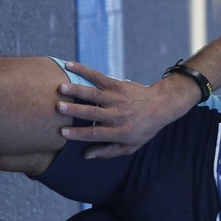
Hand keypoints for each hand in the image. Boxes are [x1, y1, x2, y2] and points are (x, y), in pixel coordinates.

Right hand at [55, 60, 199, 158]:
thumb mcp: (131, 146)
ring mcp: (117, 98)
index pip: (96, 133)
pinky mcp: (117, 84)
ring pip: (94, 94)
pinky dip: (83, 70)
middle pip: (93, 112)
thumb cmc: (144, 128)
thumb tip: (87, 155)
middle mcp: (117, 114)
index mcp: (120, 131)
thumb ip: (109, 152)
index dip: (79, 134)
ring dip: (76, 90)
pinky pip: (98, 76)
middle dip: (75, 110)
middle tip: (58, 108)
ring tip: (60, 88)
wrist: (161, 105)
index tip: (62, 133)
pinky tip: (69, 65)